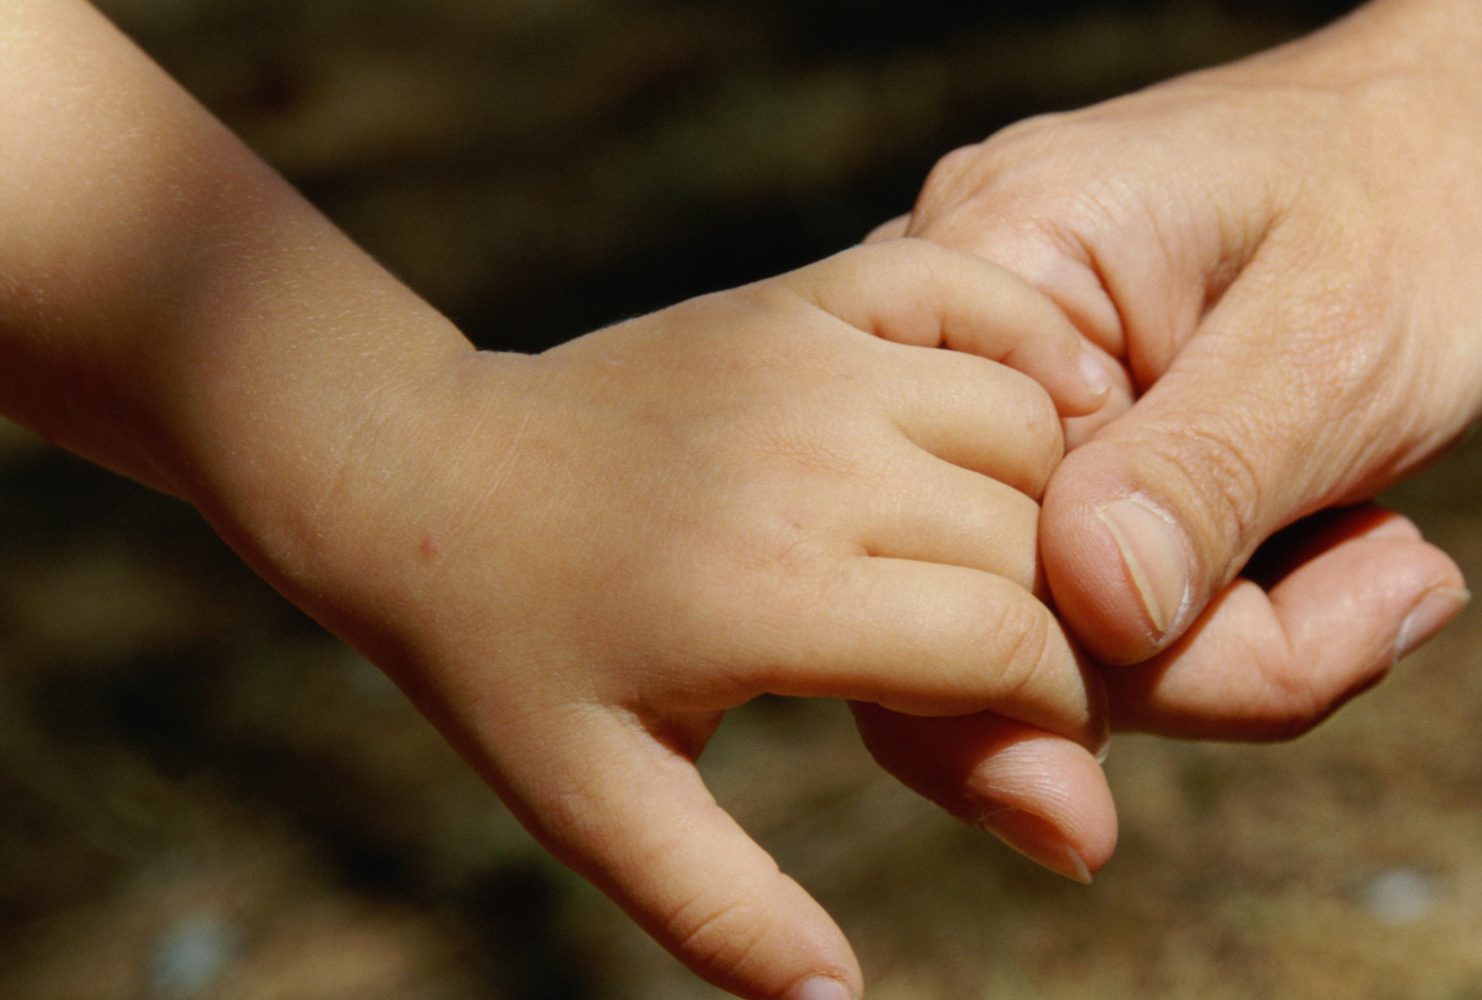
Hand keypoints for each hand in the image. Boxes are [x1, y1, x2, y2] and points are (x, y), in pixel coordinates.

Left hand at [277, 241, 1110, 999]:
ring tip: (1009, 566)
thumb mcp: (599, 809)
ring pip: (1030, 423)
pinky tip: (1035, 412)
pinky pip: (969, 295)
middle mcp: (805, 461)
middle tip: (1020, 672)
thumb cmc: (511, 662)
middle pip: (1035, 544)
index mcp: (767, 596)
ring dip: (1053, 500)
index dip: (1055, 715)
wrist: (421, 476)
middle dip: (1060, 625)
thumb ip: (725, 914)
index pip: (1011, 646)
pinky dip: (1031, 344)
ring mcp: (805, 361)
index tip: (1029, 747)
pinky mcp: (798, 298)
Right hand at [852, 1, 1481, 848]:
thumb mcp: (1338, 335)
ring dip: (1232, 639)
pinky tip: (1332, 549)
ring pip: (1048, 627)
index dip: (1138, 641)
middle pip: (995, 601)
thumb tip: (1089, 607)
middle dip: (1205, 651)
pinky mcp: (1038, 452)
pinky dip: (1216, 620)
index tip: (1354, 595)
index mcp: (991, 254)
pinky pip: (1083, 603)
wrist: (1455, 141)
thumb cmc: (1415, 203)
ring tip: (1390, 559)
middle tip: (1400, 581)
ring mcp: (983, 397)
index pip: (970, 529)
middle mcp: (943, 331)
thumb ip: (1207, 471)